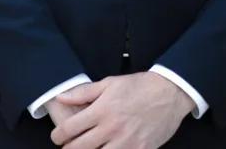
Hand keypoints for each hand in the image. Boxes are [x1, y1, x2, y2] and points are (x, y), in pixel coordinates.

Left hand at [50, 72, 193, 147]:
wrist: (170, 93)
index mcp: (100, 111)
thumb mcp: (108, 83)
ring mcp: (127, 141)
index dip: (58, 136)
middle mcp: (111, 128)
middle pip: (80, 147)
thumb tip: (61, 97)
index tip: (56, 137)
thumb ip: (83, 93)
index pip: (69, 128)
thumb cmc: (138, 86)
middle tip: (67, 147)